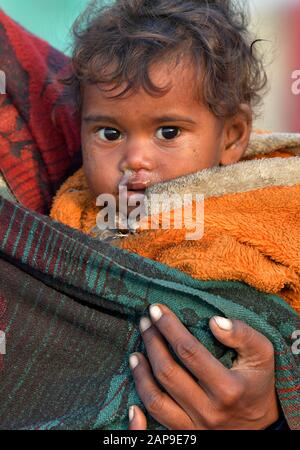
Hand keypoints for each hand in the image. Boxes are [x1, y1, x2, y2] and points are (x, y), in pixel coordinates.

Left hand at [128, 304, 278, 429]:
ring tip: (136, 351)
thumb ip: (243, 335)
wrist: (262, 426)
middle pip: (168, 372)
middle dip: (152, 342)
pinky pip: (157, 422)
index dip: (169, 328)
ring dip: (141, 372)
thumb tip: (214, 321)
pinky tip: (134, 393)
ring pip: (156, 399)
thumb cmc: (259, 383)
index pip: (189, 351)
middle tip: (145, 322)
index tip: (156, 309)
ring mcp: (196, 426)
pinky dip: (141, 407)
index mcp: (228, 388)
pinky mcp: (188, 434)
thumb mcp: (263, 354)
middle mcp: (209, 409)